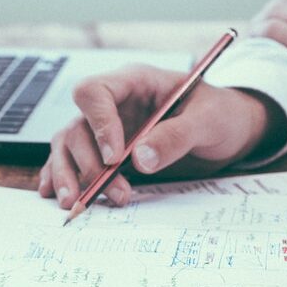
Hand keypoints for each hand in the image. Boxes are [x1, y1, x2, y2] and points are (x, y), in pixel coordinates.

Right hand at [40, 64, 283, 207]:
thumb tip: (140, 159)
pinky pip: (73, 161)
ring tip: (76, 204)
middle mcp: (114, 104)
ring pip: (68, 146)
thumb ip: (176, 136)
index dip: (98, 124)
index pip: (94, 92)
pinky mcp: (107, 152)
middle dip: (89, 163)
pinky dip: (62, 177)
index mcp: (134, 82)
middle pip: (77, 126)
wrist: (230, 131)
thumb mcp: (209, 120)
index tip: (115, 157)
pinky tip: (56, 195)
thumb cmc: (221, 114)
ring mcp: (107, 129)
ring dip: (70, 175)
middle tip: (114, 192)